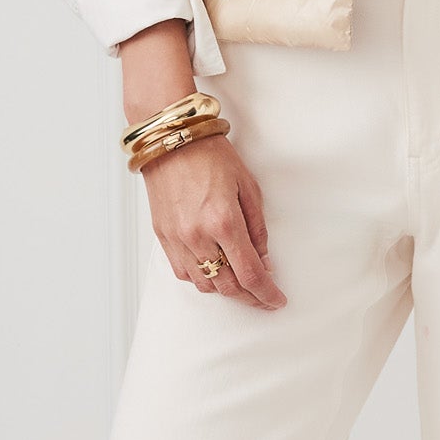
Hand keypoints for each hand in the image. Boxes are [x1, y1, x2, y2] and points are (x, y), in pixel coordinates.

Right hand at [120, 18, 284, 309]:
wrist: (171, 139)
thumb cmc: (211, 155)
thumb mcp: (248, 187)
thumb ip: (257, 228)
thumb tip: (263, 260)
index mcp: (224, 222)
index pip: (250, 274)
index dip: (266, 293)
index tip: (276, 300)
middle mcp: (198, 236)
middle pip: (227, 286)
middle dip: (249, 297)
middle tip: (263, 297)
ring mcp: (177, 239)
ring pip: (204, 284)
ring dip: (225, 289)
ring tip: (240, 281)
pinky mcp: (162, 237)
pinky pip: (182, 272)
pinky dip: (201, 278)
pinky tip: (214, 269)